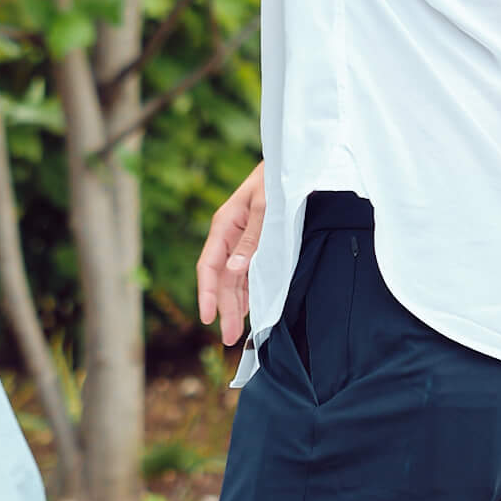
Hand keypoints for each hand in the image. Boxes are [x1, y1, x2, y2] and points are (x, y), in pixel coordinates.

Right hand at [197, 163, 266, 347]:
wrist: (293, 162)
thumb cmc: (277, 179)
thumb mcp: (265, 207)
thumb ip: (251, 239)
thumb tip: (233, 270)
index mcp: (225, 225)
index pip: (208, 265)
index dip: (206, 293)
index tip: (207, 317)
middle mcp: (230, 236)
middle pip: (222, 278)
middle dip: (224, 308)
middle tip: (229, 338)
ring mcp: (242, 240)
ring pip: (234, 279)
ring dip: (235, 305)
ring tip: (236, 332)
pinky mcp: (257, 243)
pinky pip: (247, 272)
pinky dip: (247, 292)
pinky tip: (248, 309)